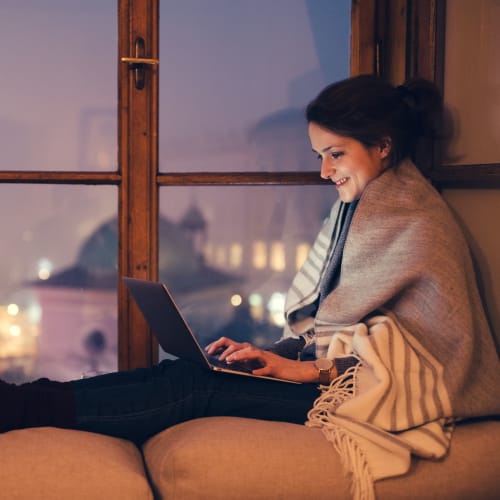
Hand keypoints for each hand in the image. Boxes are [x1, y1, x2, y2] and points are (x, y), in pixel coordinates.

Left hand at [205, 336, 319, 382]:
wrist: (296, 370)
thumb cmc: (274, 368)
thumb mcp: (256, 364)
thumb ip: (244, 361)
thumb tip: (228, 361)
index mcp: (251, 351)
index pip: (233, 344)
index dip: (220, 345)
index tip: (208, 350)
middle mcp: (257, 352)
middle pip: (239, 345)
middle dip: (225, 349)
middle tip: (214, 355)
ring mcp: (267, 358)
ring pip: (251, 352)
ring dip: (239, 355)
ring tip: (229, 360)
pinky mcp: (275, 367)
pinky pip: (266, 368)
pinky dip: (260, 370)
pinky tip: (254, 373)